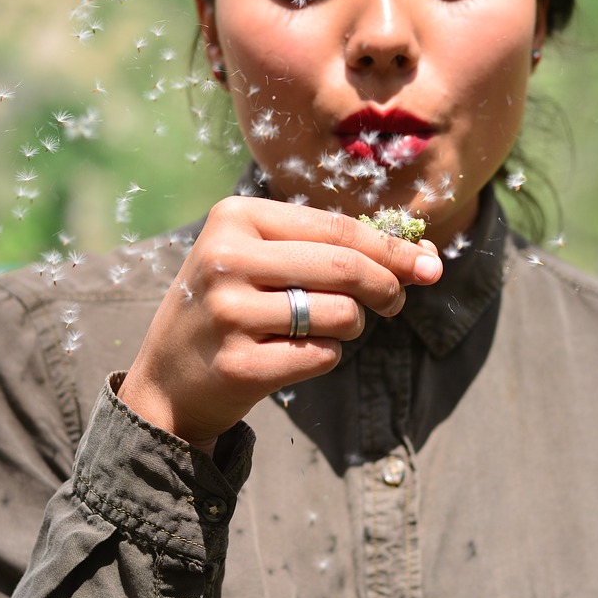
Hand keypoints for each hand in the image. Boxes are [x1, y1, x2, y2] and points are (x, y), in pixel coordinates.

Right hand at [117, 196, 442, 454]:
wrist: (168, 379)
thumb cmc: (234, 306)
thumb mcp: (265, 260)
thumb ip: (335, 250)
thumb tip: (425, 255)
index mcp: (234, 218)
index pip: (337, 228)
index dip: (391, 248)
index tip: (428, 264)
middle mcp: (226, 259)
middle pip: (344, 267)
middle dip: (386, 285)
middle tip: (396, 302)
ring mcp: (228, 313)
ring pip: (340, 313)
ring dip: (352, 326)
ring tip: (324, 329)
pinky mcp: (239, 364)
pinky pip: (323, 356)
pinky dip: (327, 355)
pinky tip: (295, 354)